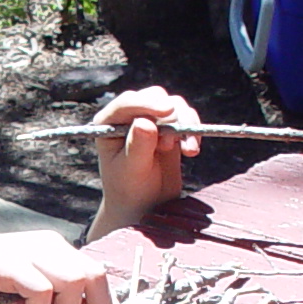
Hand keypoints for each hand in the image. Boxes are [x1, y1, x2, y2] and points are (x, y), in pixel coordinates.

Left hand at [88, 85, 199, 240]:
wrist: (144, 206)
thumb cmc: (129, 190)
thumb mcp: (131, 171)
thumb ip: (137, 146)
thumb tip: (146, 122)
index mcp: (109, 123)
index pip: (127, 103)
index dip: (147, 104)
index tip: (167, 112)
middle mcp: (129, 116)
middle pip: (154, 97)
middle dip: (168, 116)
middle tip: (169, 144)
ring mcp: (151, 120)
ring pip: (174, 104)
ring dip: (184, 123)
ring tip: (184, 151)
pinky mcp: (170, 128)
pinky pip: (186, 117)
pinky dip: (193, 130)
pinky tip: (191, 151)